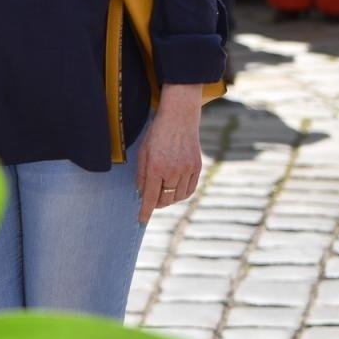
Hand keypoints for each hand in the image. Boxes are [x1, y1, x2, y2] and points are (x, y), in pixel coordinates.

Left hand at [135, 85, 203, 223]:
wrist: (179, 119)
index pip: (150, 196)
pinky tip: (175, 190)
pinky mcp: (197, 168)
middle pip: (165, 199)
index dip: (145, 210)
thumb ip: (141, 175)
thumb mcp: (143, 152)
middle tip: (151, 201)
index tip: (141, 220)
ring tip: (162, 193)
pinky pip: (189, 190)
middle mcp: (173, 171)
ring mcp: (187, 170)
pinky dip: (181, 194)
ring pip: (178, 197)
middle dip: (156, 203)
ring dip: (169, 199)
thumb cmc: (157, 134)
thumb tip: (141, 194)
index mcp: (156, 167)